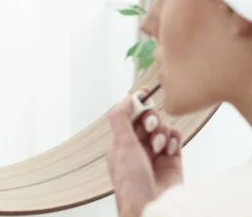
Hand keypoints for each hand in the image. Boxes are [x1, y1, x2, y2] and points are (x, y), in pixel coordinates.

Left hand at [106, 95, 183, 216]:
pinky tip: (170, 149)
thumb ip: (121, 117)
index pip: (130, 116)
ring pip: (163, 128)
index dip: (137, 104)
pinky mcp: (173, 161)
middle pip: (148, 120)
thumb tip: (125, 97)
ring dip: (162, 132)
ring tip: (158, 146)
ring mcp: (156, 154)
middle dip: (151, 118)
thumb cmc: (130, 181)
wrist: (149, 205)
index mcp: (121, 143)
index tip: (144, 93)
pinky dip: (174, 140)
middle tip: (150, 126)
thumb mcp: (120, 143)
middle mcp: (138, 148)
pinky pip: (176, 140)